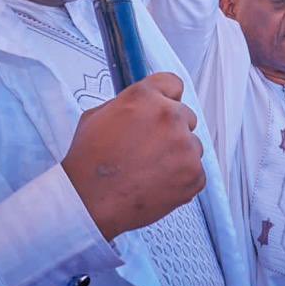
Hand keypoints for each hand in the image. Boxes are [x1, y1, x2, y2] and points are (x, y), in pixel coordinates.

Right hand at [62, 72, 205, 240]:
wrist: (89, 201)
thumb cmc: (88, 162)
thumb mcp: (97, 116)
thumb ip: (127, 105)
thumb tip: (142, 105)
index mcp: (145, 97)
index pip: (173, 84)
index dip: (166, 97)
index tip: (164, 107)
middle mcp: (170, 116)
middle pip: (186, 116)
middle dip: (172, 130)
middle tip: (150, 148)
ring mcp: (185, 146)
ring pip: (192, 145)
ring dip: (178, 155)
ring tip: (150, 170)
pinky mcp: (194, 174)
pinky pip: (196, 172)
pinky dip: (182, 179)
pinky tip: (158, 184)